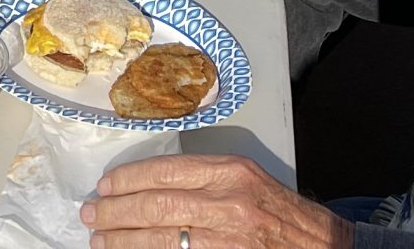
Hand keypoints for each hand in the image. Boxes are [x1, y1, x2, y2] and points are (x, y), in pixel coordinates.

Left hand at [82, 154, 349, 248]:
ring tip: (100, 242)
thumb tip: (147, 187)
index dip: (127, 180)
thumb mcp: (246, 179)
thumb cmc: (281, 213)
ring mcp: (227, 240)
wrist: (322, 247)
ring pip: (160, 239)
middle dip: (116, 212)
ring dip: (124, 241)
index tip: (104, 187)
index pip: (164, 172)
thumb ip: (203, 179)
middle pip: (156, 206)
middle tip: (91, 216)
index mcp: (230, 172)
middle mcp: (228, 203)